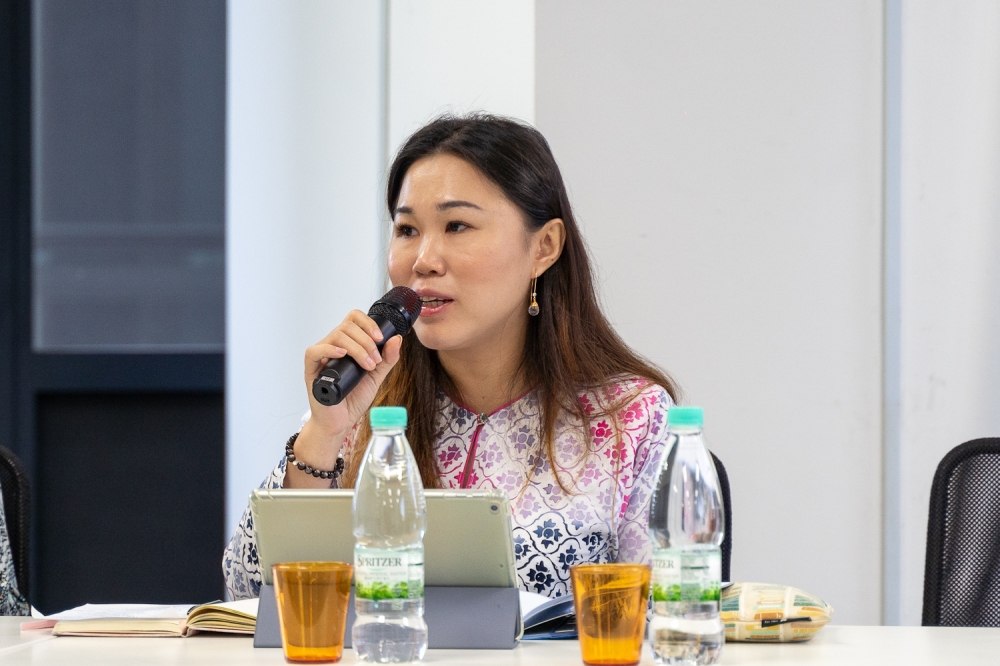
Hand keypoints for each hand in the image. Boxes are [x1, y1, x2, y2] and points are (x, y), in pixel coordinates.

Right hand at [285, 310, 402, 487]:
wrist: (340, 422)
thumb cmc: (353, 399)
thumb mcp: (376, 377)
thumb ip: (387, 359)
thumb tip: (396, 338)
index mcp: (347, 344)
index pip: (353, 319)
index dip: (368, 323)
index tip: (380, 338)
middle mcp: (333, 346)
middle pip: (347, 326)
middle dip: (367, 341)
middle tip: (375, 361)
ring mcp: (321, 357)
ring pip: (336, 336)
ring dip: (357, 348)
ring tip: (367, 366)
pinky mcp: (311, 369)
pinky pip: (314, 351)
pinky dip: (330, 349)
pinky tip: (343, 355)